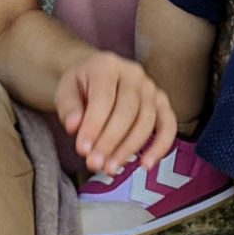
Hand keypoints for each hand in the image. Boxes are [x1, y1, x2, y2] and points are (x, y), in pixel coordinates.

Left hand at [55, 49, 177, 177]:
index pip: (104, 98)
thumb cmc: (80, 85)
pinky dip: (160, 146)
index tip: (82, 150)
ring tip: (110, 169)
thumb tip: (74, 126)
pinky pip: (168, 125)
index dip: (94, 126)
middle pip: (127, 111)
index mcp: (107, 65)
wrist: (95, 75)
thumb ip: (68, 108)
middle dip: (110, 141)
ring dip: (129, 148)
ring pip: (147, 121)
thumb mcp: (65, 91)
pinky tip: (145, 165)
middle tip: (94, 164)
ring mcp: (151, 88)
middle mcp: (134, 74)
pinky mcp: (162, 103)